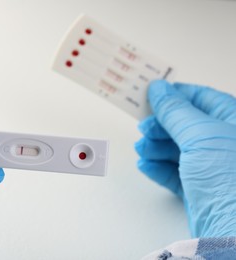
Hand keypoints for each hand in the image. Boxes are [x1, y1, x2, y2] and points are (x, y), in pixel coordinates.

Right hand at [135, 80, 235, 237]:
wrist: (232, 231)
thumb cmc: (231, 180)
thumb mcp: (200, 135)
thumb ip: (176, 111)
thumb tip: (159, 89)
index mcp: (235, 122)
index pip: (202, 98)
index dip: (175, 95)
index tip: (152, 94)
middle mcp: (225, 143)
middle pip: (185, 125)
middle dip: (161, 125)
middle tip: (144, 127)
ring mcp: (212, 167)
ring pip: (177, 148)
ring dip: (155, 147)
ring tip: (142, 148)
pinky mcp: (199, 189)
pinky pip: (174, 172)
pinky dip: (158, 167)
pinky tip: (147, 165)